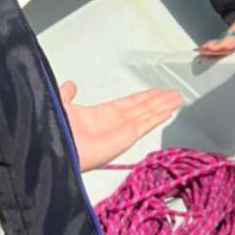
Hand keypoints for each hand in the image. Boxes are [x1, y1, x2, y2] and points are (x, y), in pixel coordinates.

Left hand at [59, 81, 181, 171]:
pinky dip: (158, 117)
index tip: (155, 92)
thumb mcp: (60, 105)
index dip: (143, 97)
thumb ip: (67, 95)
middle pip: (142, 109)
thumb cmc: (56, 130)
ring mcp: (121, 131)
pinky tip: (170, 110)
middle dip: (158, 101)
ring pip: (148, 115)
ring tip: (178, 99)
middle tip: (174, 94)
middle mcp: (114, 123)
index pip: (128, 104)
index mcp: (99, 116)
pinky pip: (146, 124)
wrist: (56, 149)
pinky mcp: (126, 137)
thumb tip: (70, 85)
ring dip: (163, 106)